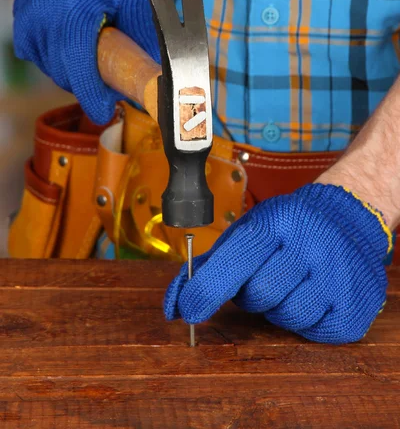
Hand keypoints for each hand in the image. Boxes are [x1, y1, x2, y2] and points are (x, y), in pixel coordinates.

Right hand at [13, 0, 159, 123]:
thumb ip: (143, 33)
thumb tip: (159, 73)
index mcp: (75, 9)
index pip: (79, 66)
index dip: (92, 96)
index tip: (106, 112)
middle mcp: (44, 19)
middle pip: (67, 74)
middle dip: (90, 85)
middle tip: (111, 81)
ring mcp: (28, 25)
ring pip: (54, 71)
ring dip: (76, 74)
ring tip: (94, 54)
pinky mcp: (21, 29)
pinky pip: (43, 60)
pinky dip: (61, 62)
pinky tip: (75, 45)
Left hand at [164, 184, 390, 343]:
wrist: (345, 217)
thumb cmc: (285, 230)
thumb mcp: (246, 233)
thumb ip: (206, 267)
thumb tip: (171, 307)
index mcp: (277, 221)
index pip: (235, 261)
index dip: (206, 289)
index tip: (189, 310)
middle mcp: (312, 244)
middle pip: (259, 295)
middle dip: (250, 294)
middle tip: (260, 278)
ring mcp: (339, 274)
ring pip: (287, 317)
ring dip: (277, 309)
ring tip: (289, 285)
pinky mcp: (357, 304)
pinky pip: (314, 332)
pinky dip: (305, 322)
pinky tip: (313, 296)